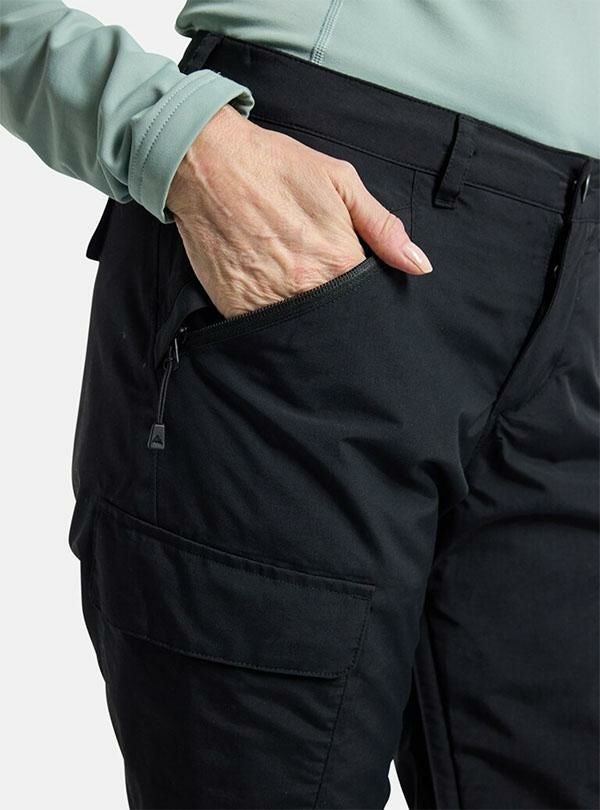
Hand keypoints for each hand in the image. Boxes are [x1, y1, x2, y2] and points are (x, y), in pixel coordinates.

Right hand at [166, 104, 432, 318]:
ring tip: (288, 282)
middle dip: (331, 307)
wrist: (208, 163)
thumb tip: (419, 265)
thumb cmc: (275, 166)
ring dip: (299, 313)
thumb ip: (382, 227)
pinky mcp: (237, 307)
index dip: (361, 295)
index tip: (348, 283)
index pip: (365, 300)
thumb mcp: (341, 182)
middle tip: (315, 279)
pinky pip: (261, 328)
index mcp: (339, 261)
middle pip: (333, 318)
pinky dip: (267, 318)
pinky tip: (265, 290)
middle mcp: (306, 288)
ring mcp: (270, 300)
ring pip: (298, 329)